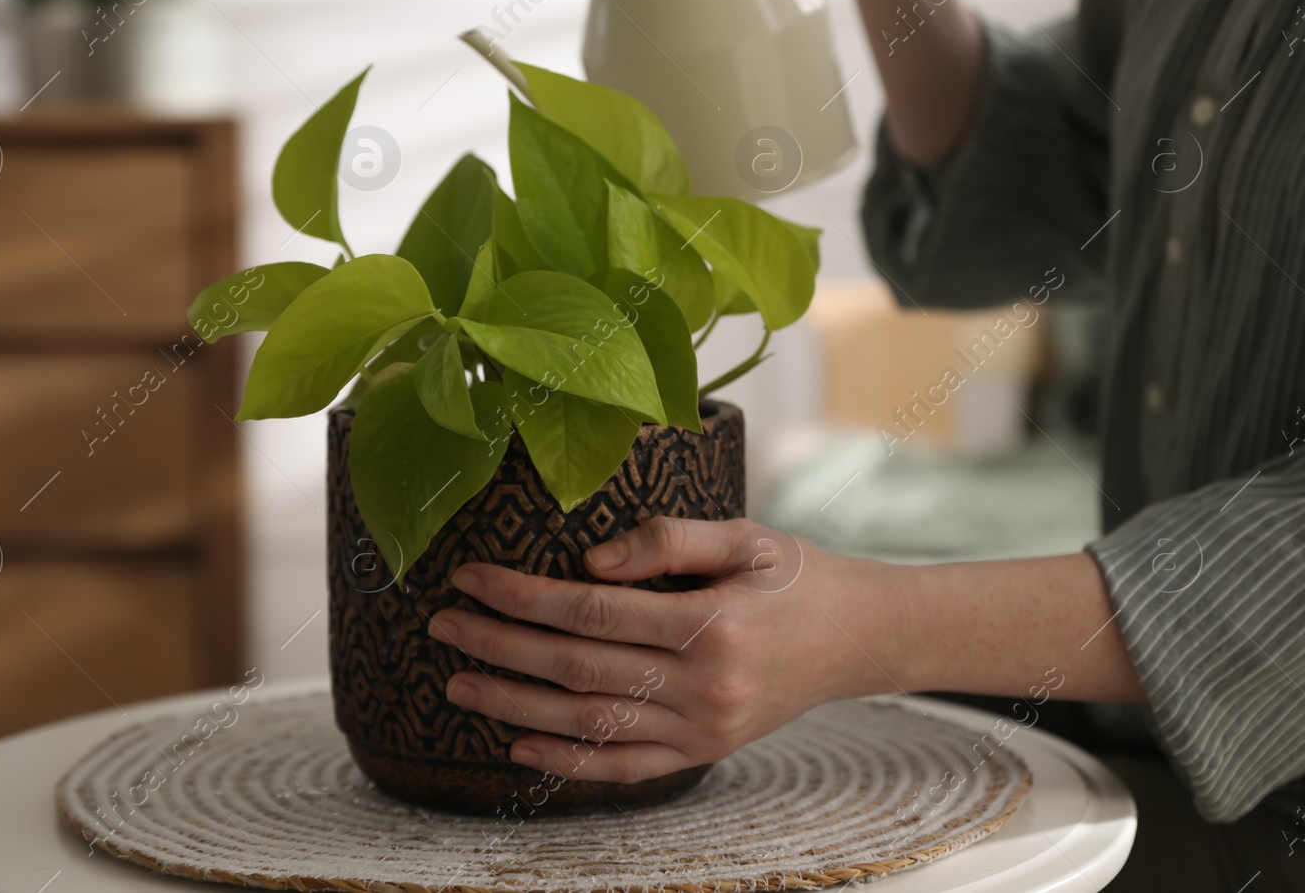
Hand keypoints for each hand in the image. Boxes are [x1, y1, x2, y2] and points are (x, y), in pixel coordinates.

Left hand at [427, 517, 904, 782]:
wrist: (862, 638)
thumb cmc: (797, 576)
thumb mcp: (746, 536)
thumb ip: (669, 538)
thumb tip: (588, 561)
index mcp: (713, 623)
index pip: (592, 610)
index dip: (523, 595)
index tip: (469, 576)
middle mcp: (706, 686)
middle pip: (577, 669)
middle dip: (501, 645)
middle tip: (443, 625)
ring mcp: (705, 730)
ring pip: (590, 724)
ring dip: (515, 708)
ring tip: (459, 686)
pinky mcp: (705, 754)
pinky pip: (625, 767)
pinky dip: (568, 763)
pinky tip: (518, 747)